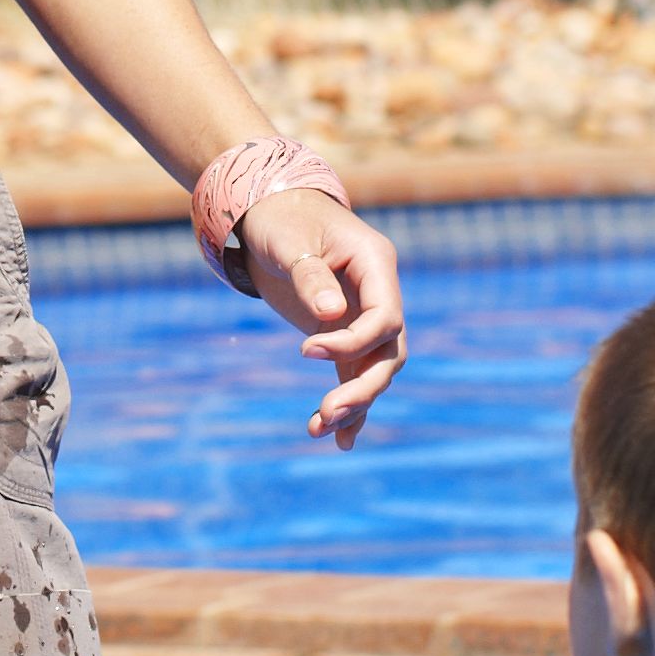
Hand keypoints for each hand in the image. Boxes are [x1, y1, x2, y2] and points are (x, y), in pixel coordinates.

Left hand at [241, 191, 406, 444]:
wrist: (265, 214)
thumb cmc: (280, 219)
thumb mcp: (290, 241)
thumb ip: (311, 276)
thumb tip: (330, 314)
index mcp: (375, 265)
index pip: (385, 317)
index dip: (353, 341)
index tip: (306, 350)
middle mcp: (377, 294)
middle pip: (389, 352)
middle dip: (363, 388)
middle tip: (327, 413)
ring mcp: (362, 316)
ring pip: (373, 370)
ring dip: (352, 404)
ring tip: (320, 431)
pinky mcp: (341, 335)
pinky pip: (352, 374)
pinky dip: (348, 406)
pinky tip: (338, 441)